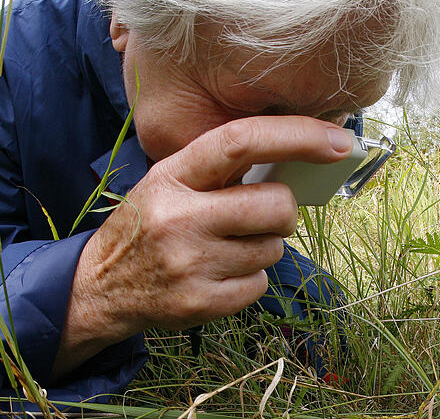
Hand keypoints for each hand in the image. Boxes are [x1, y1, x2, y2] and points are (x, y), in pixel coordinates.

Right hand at [51, 116, 353, 377]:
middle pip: (276, 205)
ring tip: (226, 247)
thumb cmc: (147, 225)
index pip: (241, 141)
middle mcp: (180, 217)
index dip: (297, 135)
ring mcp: (190, 264)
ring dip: (263, 246)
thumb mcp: (167, 182)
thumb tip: (297, 156)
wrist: (99, 289)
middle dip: (283, 211)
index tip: (339, 139)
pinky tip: (219, 273)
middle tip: (262, 215)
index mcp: (172, 175)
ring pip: (273, 248)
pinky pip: (260, 283)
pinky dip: (250, 277)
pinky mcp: (201, 303)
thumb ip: (219, 169)